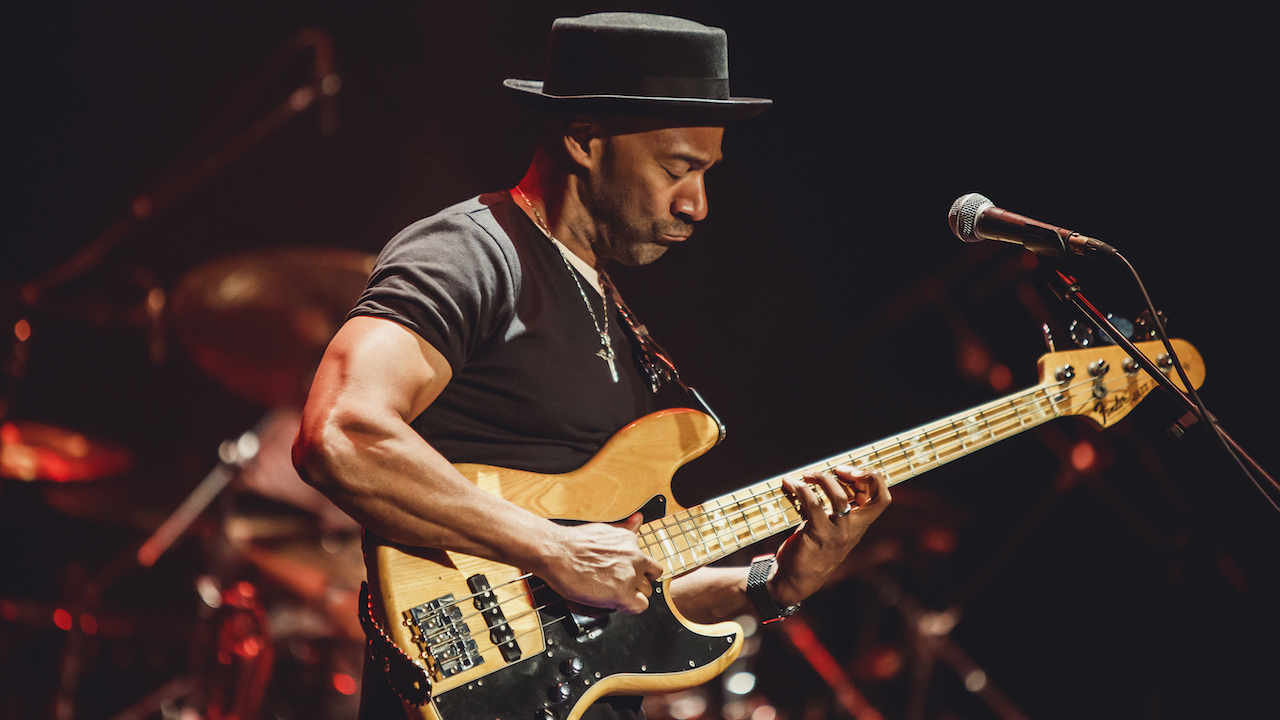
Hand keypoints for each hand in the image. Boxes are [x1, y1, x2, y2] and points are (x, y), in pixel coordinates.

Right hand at [538, 513, 663, 613]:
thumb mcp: (605, 529)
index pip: (647, 561)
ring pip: (646, 592)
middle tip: (620, 584)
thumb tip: (639, 519)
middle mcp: (634, 557)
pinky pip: (640, 606)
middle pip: (651, 577)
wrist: (557, 551)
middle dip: (638, 582)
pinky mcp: (622, 594)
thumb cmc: (573, 542)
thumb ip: (626, 528)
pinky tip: (615, 602)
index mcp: (630, 541)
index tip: (626, 573)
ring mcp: (630, 576)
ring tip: (612, 593)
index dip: (637, 570)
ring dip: (632, 594)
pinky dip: (629, 607)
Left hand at [769, 465, 889, 606]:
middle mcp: (853, 529)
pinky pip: (812, 505)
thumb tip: (830, 477)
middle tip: (835, 469)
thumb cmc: (813, 549)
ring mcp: (837, 533)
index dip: (872, 479)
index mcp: (860, 524)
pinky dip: (800, 489)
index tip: (849, 472)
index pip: (883, 498)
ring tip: (807, 474)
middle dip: (857, 474)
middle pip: (875, 497)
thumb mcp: (833, 528)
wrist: (796, 580)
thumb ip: (837, 509)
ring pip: (840, 498)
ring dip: (823, 478)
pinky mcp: (817, 535)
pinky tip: (790, 484)